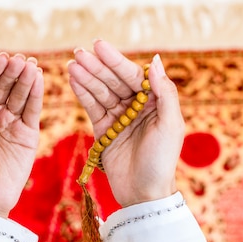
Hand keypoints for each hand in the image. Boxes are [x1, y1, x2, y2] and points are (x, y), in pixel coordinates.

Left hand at [0, 53, 43, 217]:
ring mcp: (10, 122)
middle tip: (20, 60)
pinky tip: (39, 79)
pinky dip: (36, 94)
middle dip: (11, 71)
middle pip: (3, 85)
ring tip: (31, 66)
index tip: (2, 59)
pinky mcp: (27, 133)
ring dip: (25, 79)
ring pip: (19, 94)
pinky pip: (32, 109)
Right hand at [67, 40, 183, 206]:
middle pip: (114, 81)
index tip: (99, 46)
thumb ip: (164, 92)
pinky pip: (93, 108)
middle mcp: (137, 107)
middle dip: (97, 67)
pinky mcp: (105, 132)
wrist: (144, 194)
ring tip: (72, 64)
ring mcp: (120, 119)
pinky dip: (83, 94)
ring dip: (87, 78)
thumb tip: (155, 61)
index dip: (116, 61)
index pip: (133, 76)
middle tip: (79, 52)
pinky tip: (73, 80)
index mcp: (155, 103)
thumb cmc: (162, 161)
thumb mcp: (171, 125)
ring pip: (101, 93)